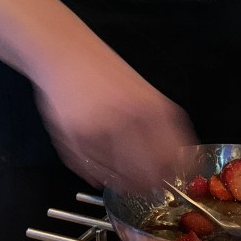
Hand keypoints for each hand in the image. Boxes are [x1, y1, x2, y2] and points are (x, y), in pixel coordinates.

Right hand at [34, 52, 197, 191]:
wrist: (66, 53)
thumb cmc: (105, 74)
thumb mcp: (145, 94)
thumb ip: (161, 128)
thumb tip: (172, 166)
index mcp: (152, 110)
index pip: (172, 158)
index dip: (174, 174)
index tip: (172, 180)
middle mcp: (128, 121)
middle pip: (146, 173)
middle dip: (147, 185)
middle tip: (145, 187)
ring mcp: (101, 131)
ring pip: (118, 176)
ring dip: (122, 183)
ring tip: (122, 181)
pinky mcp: (75, 139)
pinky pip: (91, 170)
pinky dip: (97, 176)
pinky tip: (99, 171)